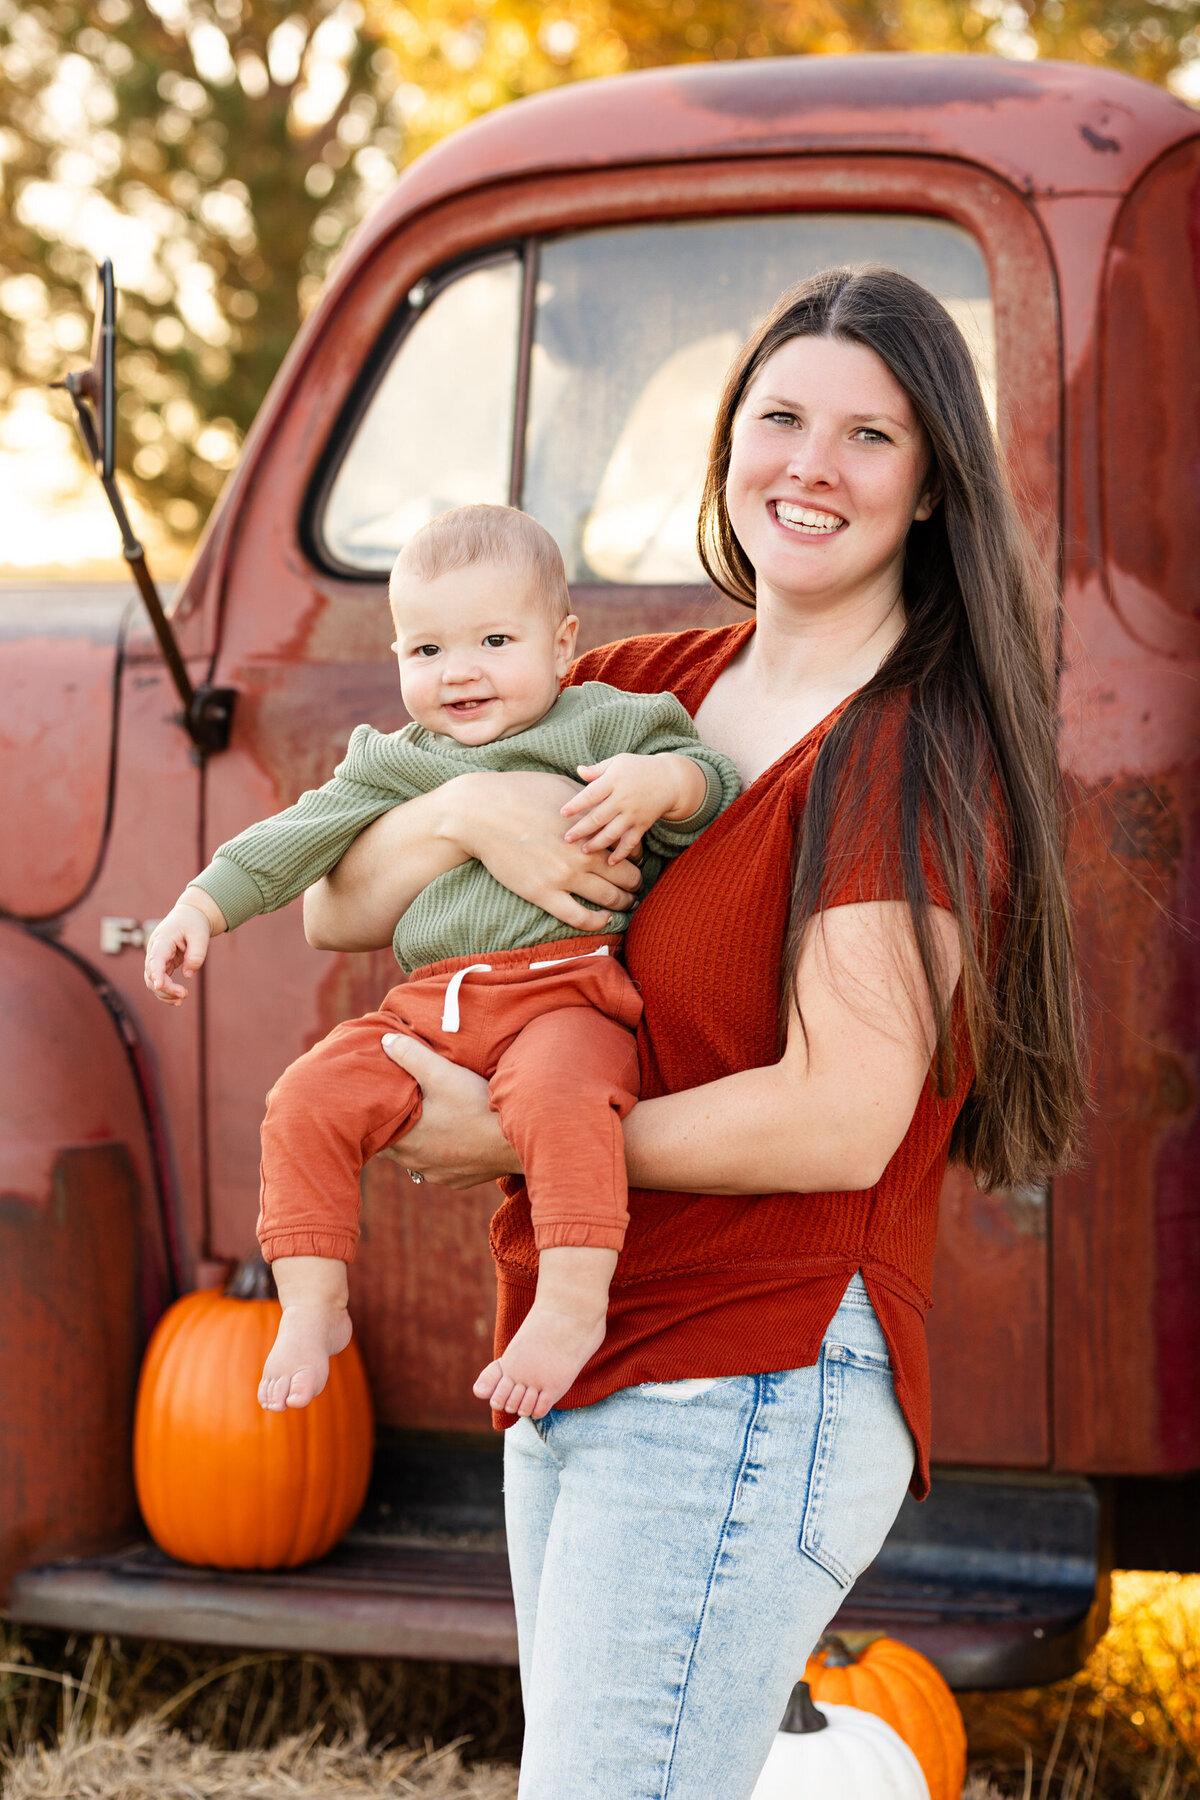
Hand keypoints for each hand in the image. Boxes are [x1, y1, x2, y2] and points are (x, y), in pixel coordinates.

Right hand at [143, 890, 224, 1004]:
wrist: (188, 917)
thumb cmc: (193, 923)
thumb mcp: (200, 934)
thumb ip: (196, 954)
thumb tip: (187, 975)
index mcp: (162, 940)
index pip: (155, 958)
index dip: (156, 973)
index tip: (159, 985)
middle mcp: (154, 950)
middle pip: (151, 974)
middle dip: (165, 988)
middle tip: (184, 995)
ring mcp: (156, 958)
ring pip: (152, 981)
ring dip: (164, 993)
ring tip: (181, 1000)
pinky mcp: (162, 965)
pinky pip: (159, 981)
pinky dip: (166, 992)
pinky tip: (177, 1000)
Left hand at [379, 1034, 520, 1187]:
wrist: (515, 1141)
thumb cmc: (476, 1106)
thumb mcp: (442, 1073)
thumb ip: (410, 1055)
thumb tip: (386, 1041)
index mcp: (405, 1141)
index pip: (374, 1134)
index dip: (375, 1118)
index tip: (377, 1104)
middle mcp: (417, 1164)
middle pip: (394, 1148)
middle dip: (396, 1130)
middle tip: (402, 1109)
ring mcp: (439, 1174)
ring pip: (418, 1159)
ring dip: (420, 1143)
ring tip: (428, 1122)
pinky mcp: (460, 1180)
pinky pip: (442, 1168)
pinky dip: (443, 1154)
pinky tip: (453, 1139)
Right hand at [453, 771, 642, 930]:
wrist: (481, 812)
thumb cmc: (520, 792)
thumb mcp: (563, 787)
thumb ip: (589, 801)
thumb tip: (606, 807)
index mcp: (590, 826)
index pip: (631, 847)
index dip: (636, 856)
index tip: (632, 861)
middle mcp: (583, 853)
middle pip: (628, 876)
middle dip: (635, 882)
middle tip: (634, 885)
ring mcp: (564, 876)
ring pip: (611, 899)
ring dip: (624, 903)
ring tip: (625, 903)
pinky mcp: (543, 893)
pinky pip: (580, 917)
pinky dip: (598, 922)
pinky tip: (604, 920)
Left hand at [561, 754, 706, 863]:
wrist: (671, 780)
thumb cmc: (638, 768)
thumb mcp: (618, 762)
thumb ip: (597, 769)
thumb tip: (578, 770)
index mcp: (614, 781)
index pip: (591, 794)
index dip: (576, 805)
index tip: (562, 814)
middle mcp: (623, 799)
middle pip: (599, 817)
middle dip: (581, 830)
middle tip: (567, 839)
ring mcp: (633, 814)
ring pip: (613, 833)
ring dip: (597, 844)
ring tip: (584, 850)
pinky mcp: (643, 825)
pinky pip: (631, 842)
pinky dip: (621, 854)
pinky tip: (610, 862)